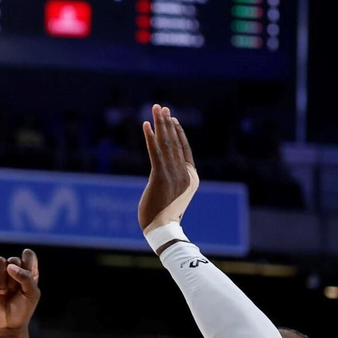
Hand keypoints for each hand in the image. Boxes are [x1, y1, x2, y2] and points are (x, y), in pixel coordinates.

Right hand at [0, 248, 40, 333]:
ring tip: (3, 291)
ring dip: (1, 276)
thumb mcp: (32, 294)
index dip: (27, 260)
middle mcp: (13, 271)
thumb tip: (9, 266)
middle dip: (13, 275)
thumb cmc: (23, 310)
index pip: (28, 255)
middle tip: (13, 289)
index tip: (27, 272)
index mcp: (28, 272)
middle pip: (12, 259)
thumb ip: (26, 277)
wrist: (8, 326)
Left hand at [139, 103, 199, 231]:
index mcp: (192, 177)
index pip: (185, 149)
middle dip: (167, 122)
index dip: (178, 132)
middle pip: (175, 142)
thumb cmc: (165, 216)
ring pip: (166, 144)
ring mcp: (174, 175)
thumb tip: (163, 173)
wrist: (164, 231)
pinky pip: (155, 152)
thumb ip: (172, 180)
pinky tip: (146, 125)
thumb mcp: (173, 194)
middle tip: (161, 107)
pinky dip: (150, 137)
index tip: (171, 118)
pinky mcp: (160, 177)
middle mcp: (185, 173)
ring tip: (156, 109)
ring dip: (160, 124)